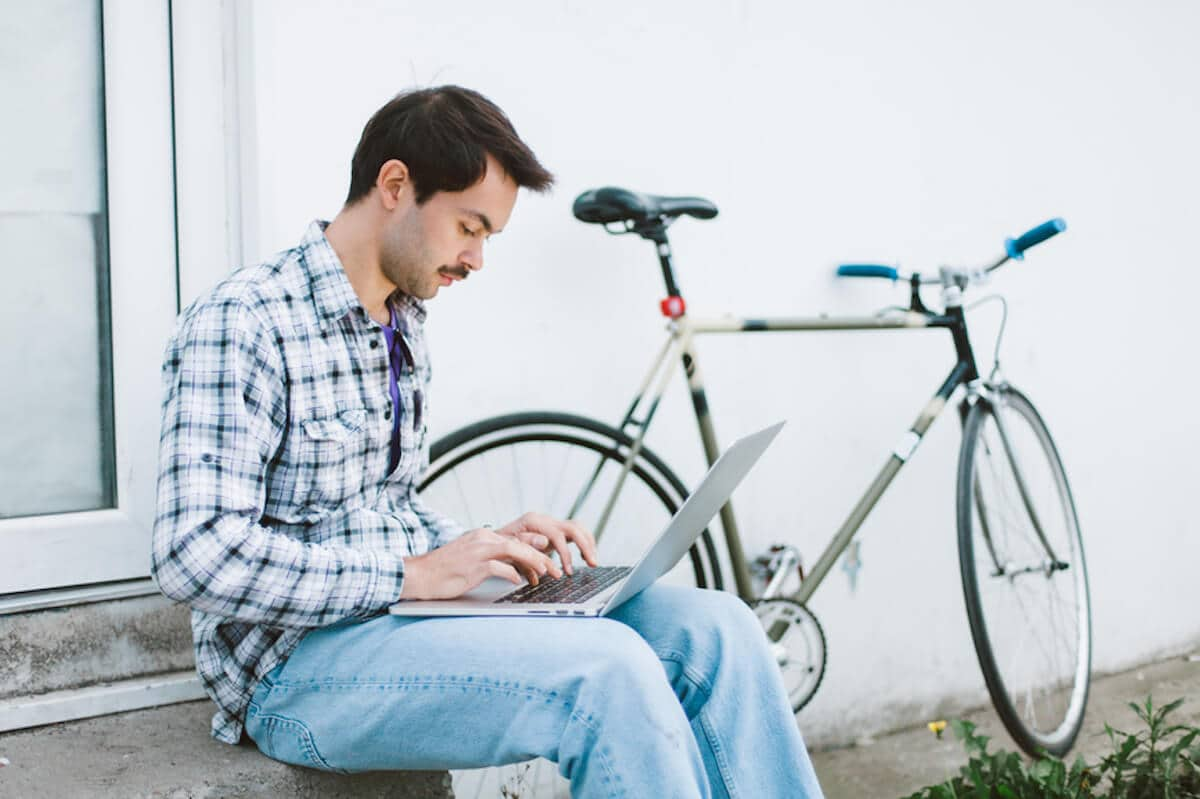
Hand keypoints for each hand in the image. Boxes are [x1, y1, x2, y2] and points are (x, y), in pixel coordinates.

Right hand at [400, 527, 560, 599]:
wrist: (419, 575)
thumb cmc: (445, 571)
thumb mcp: (472, 560)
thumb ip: (493, 559)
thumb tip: (516, 568)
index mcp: (483, 536)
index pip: (516, 539)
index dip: (535, 550)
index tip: (549, 562)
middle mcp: (482, 539)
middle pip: (520, 543)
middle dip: (542, 556)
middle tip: (556, 570)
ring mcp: (477, 551)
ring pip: (514, 550)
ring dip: (534, 562)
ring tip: (547, 574)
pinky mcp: (472, 565)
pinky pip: (498, 566)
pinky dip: (512, 573)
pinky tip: (519, 581)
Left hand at [493, 512, 598, 575]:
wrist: (494, 541)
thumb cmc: (499, 546)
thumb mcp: (508, 547)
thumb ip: (526, 544)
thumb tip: (545, 542)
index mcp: (533, 521)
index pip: (557, 535)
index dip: (565, 554)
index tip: (568, 571)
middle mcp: (544, 519)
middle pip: (573, 528)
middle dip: (585, 547)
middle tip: (592, 564)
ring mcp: (551, 523)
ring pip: (578, 528)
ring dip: (588, 544)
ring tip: (592, 561)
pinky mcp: (555, 530)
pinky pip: (576, 532)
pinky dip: (584, 543)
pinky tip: (585, 557)